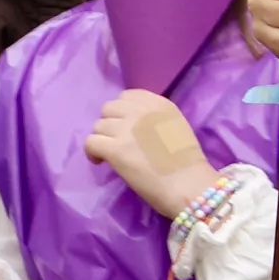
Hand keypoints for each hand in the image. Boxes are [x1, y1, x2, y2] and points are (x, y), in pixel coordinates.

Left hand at [86, 90, 216, 220]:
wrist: (187, 184)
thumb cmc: (187, 162)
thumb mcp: (176, 126)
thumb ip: (154, 118)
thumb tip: (131, 124)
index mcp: (159, 104)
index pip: (127, 96)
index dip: (122, 111)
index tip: (126, 126)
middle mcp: (140, 111)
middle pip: (109, 108)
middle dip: (110, 123)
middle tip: (117, 140)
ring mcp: (126, 129)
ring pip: (98, 126)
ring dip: (102, 138)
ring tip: (110, 153)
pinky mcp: (115, 149)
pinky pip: (91, 142)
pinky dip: (92, 152)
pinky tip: (100, 161)